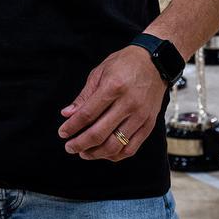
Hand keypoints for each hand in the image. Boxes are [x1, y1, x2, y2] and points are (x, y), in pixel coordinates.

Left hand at [57, 45, 167, 161]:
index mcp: (113, 87)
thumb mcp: (99, 72)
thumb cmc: (124, 64)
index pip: (88, 114)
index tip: (62, 133)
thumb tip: (67, 114)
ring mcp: (141, 116)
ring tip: (84, 153)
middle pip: (100, 133)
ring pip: (115, 145)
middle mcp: (128, 104)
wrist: (155, 62)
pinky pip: (131, 148)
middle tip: (69, 147)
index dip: (72, 126)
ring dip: (96, 153)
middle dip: (80, 143)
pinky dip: (116, 155)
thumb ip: (84, 96)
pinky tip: (104, 153)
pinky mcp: (149, 125)